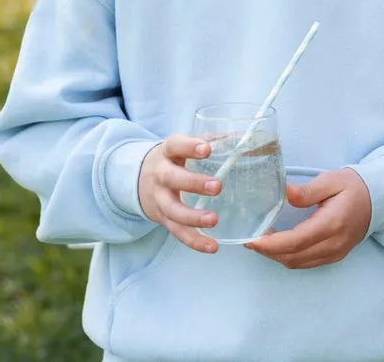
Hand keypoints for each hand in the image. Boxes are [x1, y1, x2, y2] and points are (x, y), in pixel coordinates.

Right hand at [139, 135, 224, 253]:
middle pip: (172, 179)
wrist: (139, 180)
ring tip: (213, 220)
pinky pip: (178, 232)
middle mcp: (160, 175)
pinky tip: (212, 247)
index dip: (189, 146)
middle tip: (217, 187)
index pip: (175, 146)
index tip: (207, 149)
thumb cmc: (173, 159)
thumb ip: (211, 141)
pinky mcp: (164, 219)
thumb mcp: (183, 146)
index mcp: (167, 153)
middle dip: (193, 183)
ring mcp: (160, 199)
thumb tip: (245, 137)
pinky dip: (195, 241)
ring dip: (193, 217)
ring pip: (173, 210)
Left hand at [243, 168, 371, 269]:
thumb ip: (309, 190)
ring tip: (261, 241)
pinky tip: (279, 245)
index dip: (269, 244)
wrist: (378, 200)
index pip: (295, 242)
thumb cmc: (354, 187)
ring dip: (276, 255)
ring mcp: (334, 253)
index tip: (251, 238)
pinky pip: (305, 263)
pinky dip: (288, 256)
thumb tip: (286, 193)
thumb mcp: (332, 180)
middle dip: (267, 251)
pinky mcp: (334, 256)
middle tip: (250, 238)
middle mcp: (333, 244)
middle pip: (292, 257)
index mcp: (332, 224)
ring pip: (297, 263)